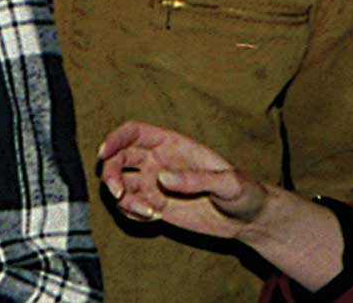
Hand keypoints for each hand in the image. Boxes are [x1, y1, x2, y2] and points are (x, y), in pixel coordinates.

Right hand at [98, 120, 266, 239]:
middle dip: (111, 173)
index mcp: (171, 144)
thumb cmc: (244, 192)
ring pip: (120, 183)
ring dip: (122, 197)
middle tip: (118, 192)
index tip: (104, 152)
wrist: (249, 220)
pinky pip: (129, 205)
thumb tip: (162, 178)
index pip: (133, 133)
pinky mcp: (155, 205)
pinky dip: (130, 212)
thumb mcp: (229, 183)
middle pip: (118, 157)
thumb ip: (197, 179)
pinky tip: (152, 218)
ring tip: (147, 212)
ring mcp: (154, 184)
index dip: (115, 138)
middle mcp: (156, 161)